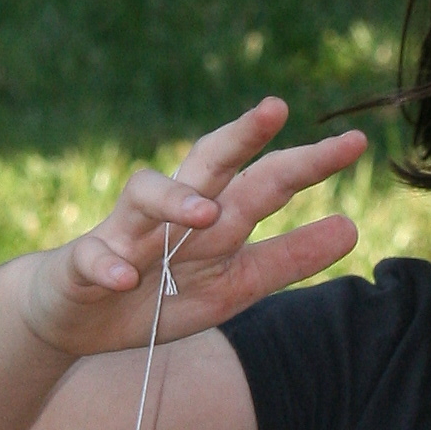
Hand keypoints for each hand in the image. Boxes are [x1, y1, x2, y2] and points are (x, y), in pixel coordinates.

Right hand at [26, 97, 366, 363]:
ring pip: (146, 196)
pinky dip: (107, 265)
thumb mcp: (233, 285)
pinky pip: (92, 258)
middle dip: (240, 135)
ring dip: (176, 200)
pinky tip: (125, 278)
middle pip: (206, 162)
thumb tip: (351, 227)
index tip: (355, 143)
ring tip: (207, 212)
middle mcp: (169, 213)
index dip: (306, 162)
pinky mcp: (81, 266)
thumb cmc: (158, 295)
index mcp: (211, 215)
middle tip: (275, 109)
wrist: (75, 320)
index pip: (263, 179)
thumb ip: (286, 259)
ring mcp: (123, 234)